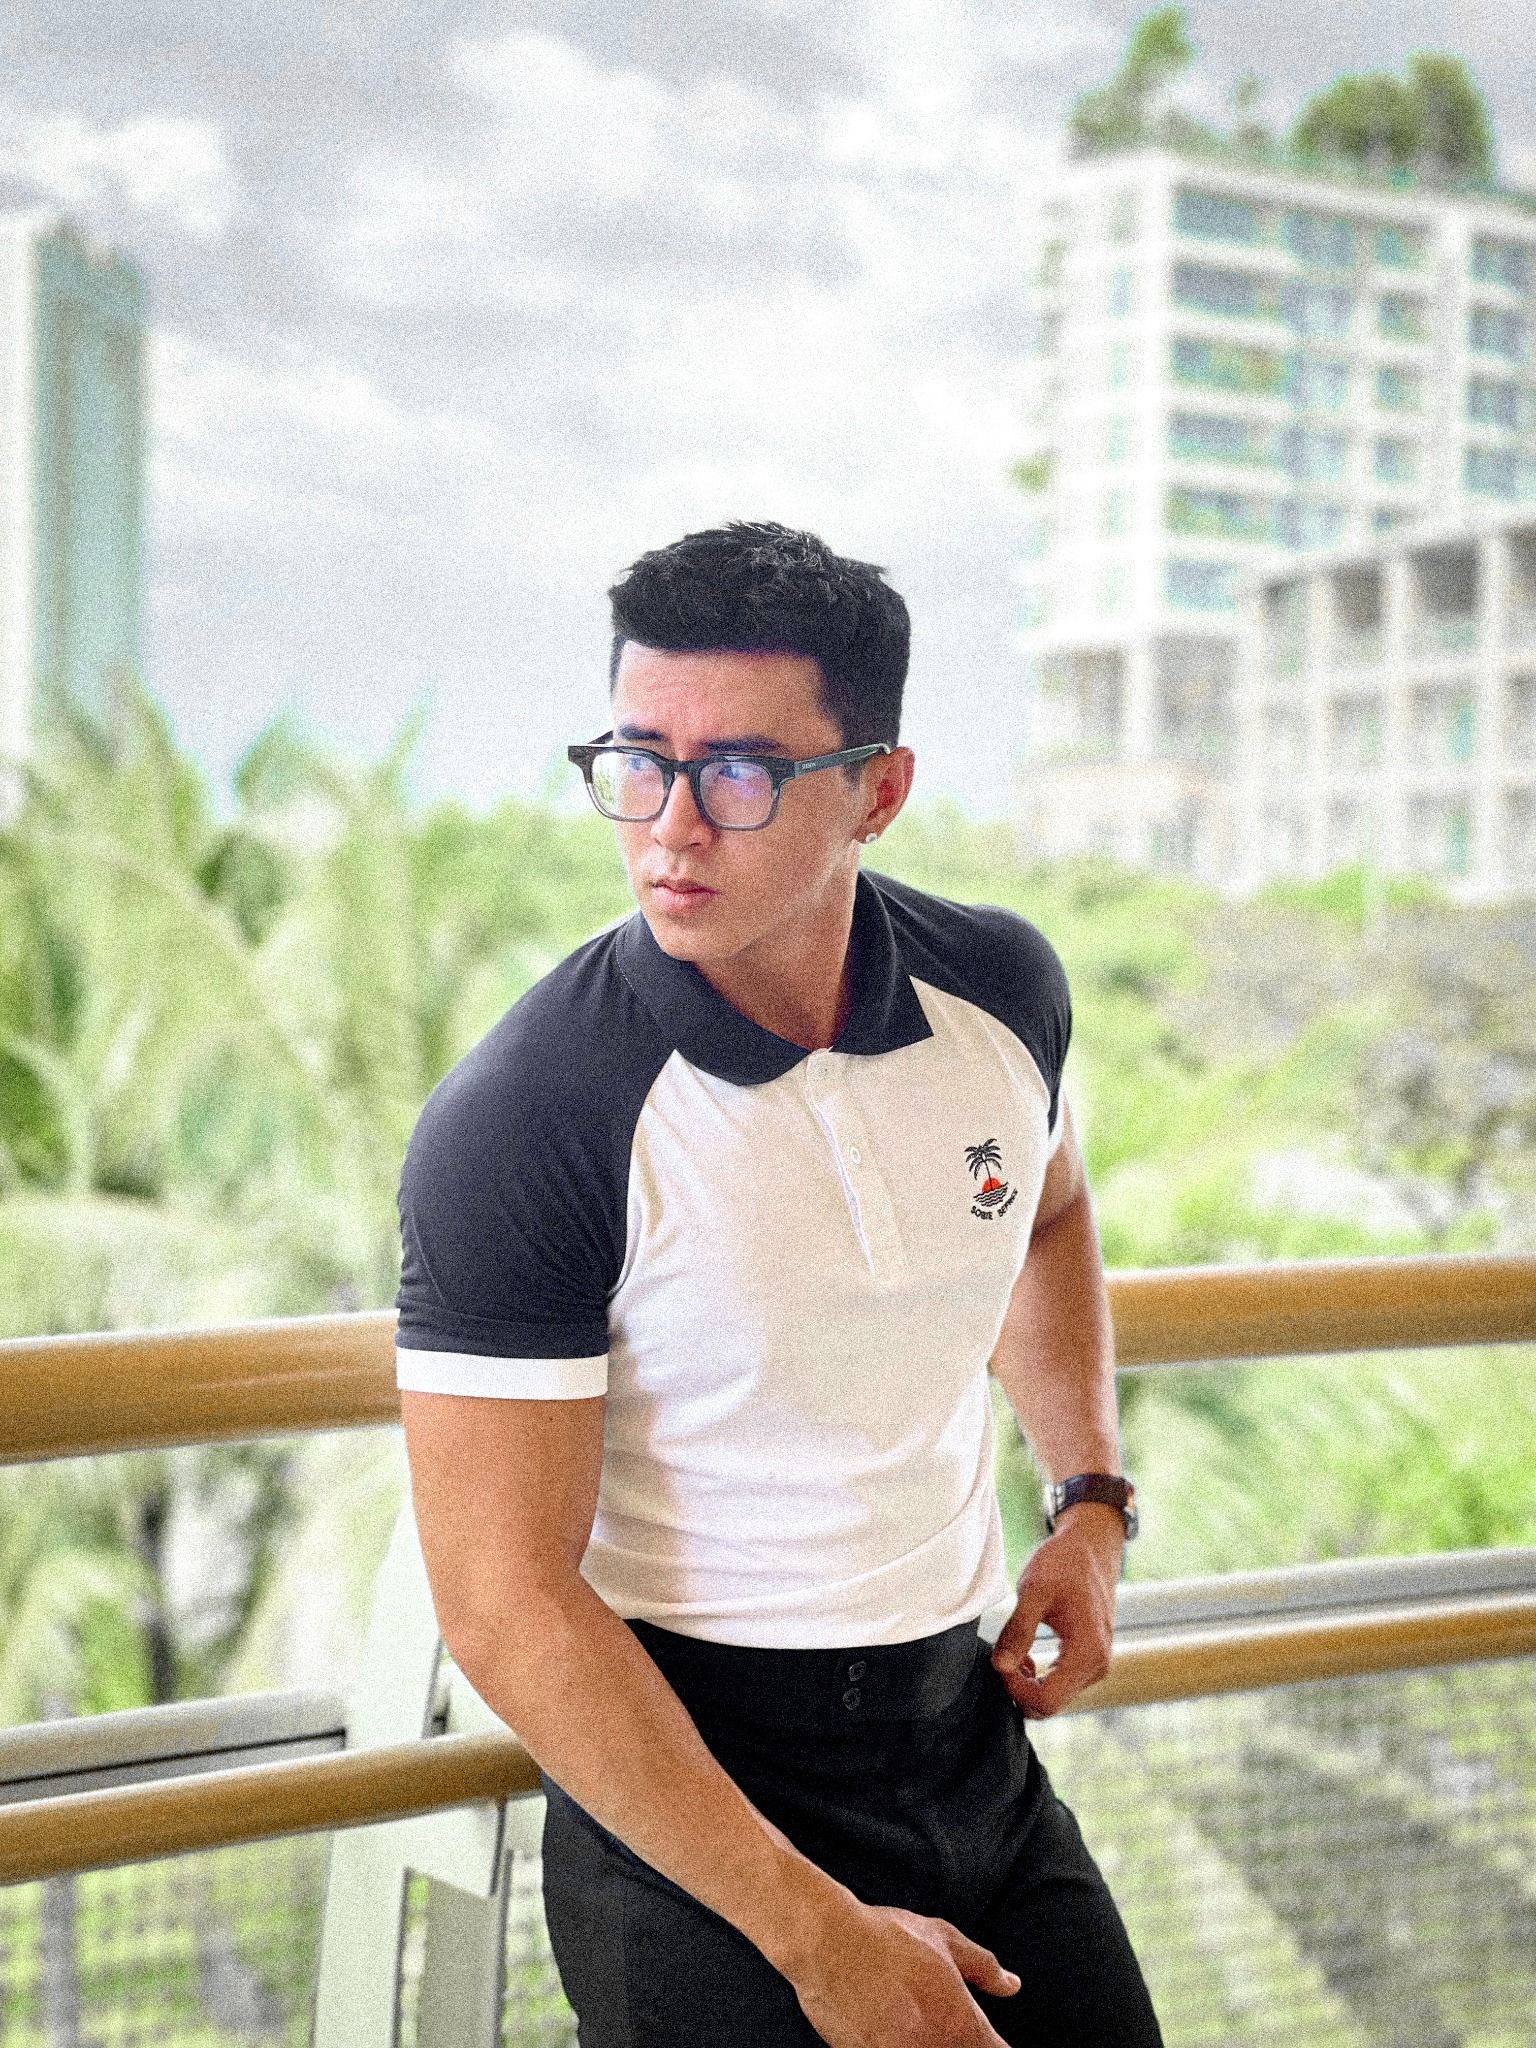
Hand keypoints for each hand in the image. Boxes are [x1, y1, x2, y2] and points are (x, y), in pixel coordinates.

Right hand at [786, 1892, 1021, 2047]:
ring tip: (911, 2020)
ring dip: (924, 2041)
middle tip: (935, 2019)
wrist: (829, 1944)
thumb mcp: (943, 1940)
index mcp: (961, 2023)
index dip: (993, 2046)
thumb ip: (983, 1967)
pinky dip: (895, 2044)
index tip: (984, 2038)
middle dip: (957, 2042)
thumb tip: (1012, 1985)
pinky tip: (889, 2027)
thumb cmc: (886, 1937)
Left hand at [989, 1503, 1122, 1717]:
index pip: (1047, 1700)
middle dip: (1019, 1688)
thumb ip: (1017, 1630)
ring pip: (1055, 1698)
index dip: (1015, 1690)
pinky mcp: (1090, 1661)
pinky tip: (1025, 1655)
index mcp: (1087, 1653)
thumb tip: (999, 1666)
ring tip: (1013, 1651)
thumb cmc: (1063, 1563)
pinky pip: (1061, 1686)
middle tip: (1001, 1656)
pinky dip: (1038, 1678)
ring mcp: (1096, 1666)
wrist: (1090, 1547)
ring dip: (1028, 1684)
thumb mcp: (1034, 1590)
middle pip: (1050, 1706)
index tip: (998, 1662)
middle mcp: (1097, 1667)